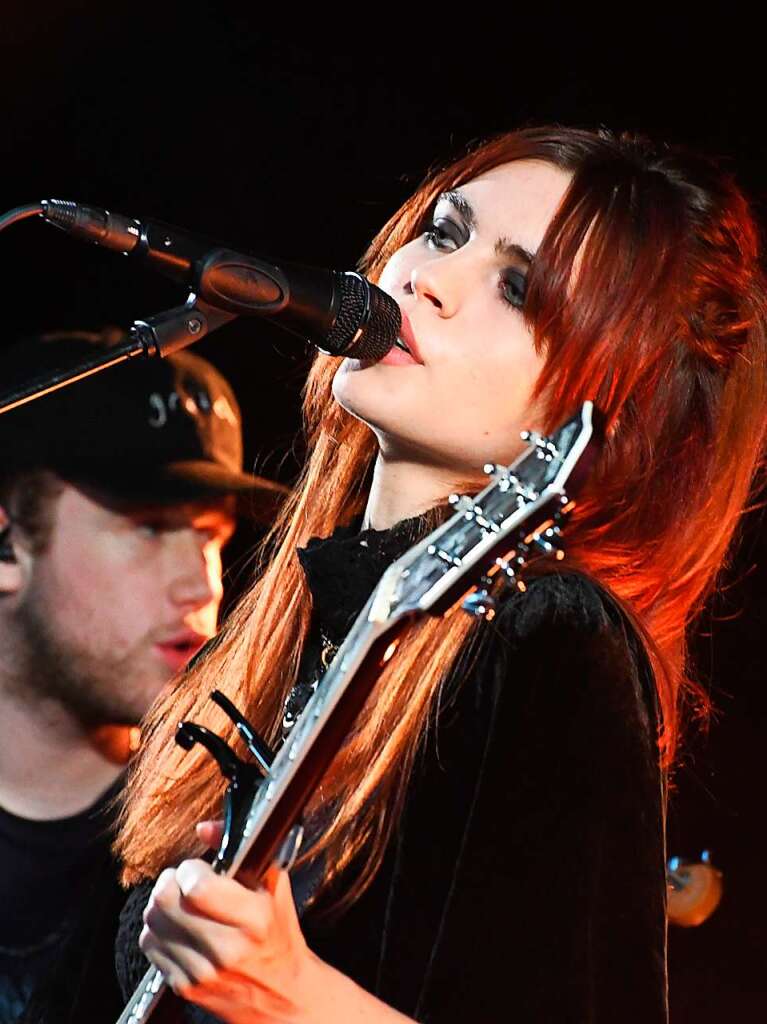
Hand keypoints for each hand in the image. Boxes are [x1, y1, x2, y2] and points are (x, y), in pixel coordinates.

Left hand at [140, 820, 414, 1023]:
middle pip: (165, 901)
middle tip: (185, 882)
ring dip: (162, 906)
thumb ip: (241, 848)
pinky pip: (150, 946)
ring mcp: (203, 972)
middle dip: (171, 882)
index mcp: (254, 919)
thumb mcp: (274, 885)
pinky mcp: (185, 988)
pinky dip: (159, 931)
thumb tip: (204, 828)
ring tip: (183, 905)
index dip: (191, 869)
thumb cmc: (278, 933)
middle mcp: (227, 949)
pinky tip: (181, 928)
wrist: (284, 996)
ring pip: (152, 922)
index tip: (199, 869)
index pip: (196, 887)